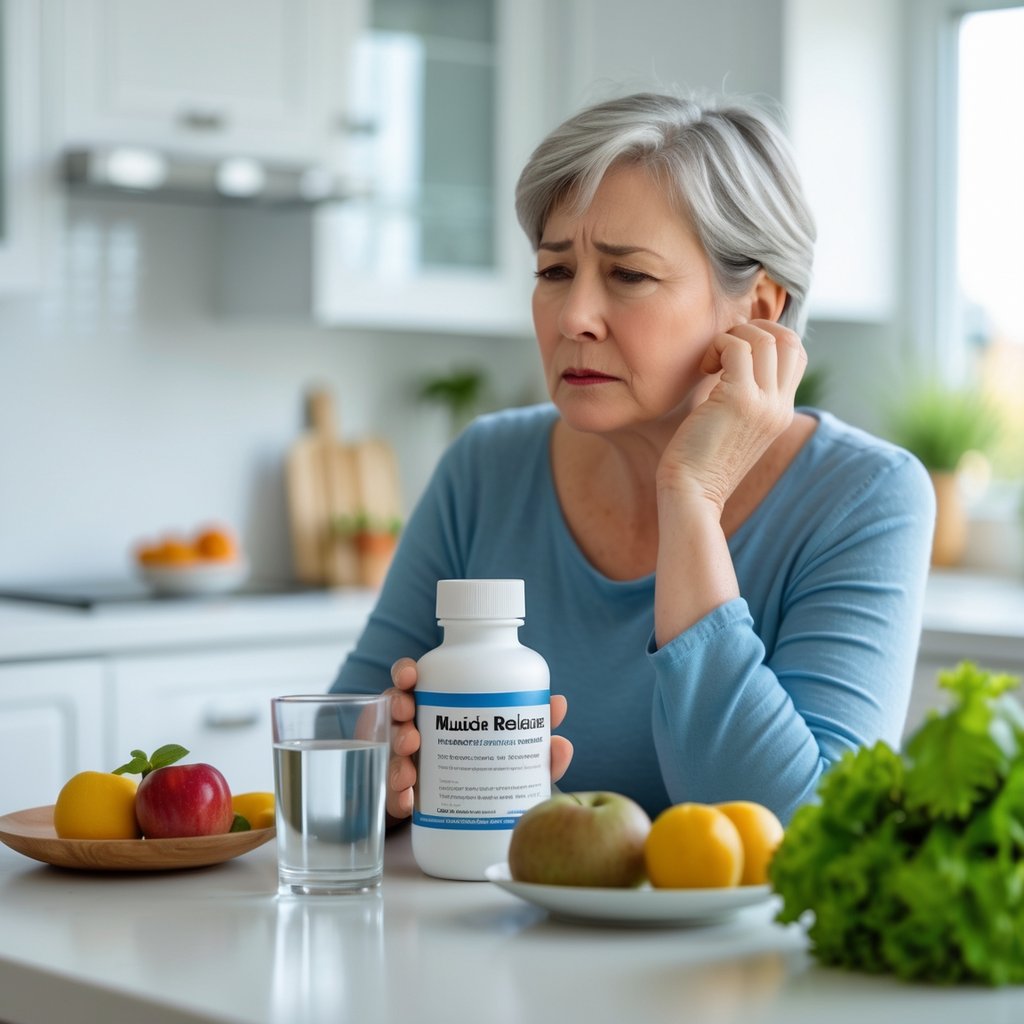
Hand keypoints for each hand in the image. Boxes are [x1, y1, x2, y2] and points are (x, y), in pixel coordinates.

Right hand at [386, 657, 573, 820]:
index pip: (413, 679)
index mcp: (437, 705)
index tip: (409, 677)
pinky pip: (392, 789)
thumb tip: (559, 704)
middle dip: (399, 712)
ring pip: (390, 746)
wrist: (469, 817)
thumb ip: (535, 734)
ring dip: (399, 755)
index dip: (405, 673)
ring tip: (410, 771)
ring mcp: (403, 758)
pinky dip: (399, 795)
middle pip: (396, 707)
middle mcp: (415, 725)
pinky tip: (409, 801)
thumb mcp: (514, 751)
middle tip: (413, 732)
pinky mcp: (398, 791)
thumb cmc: (492, 768)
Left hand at [656, 319, 806, 512]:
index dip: (769, 338)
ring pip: (765, 338)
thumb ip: (745, 399)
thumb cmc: (701, 460)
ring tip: (711, 360)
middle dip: (755, 328)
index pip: (797, 355)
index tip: (737, 349)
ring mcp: (763, 403)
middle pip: (789, 340)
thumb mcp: (735, 427)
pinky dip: (717, 345)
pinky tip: (703, 368)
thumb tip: (732, 364)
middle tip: (724, 347)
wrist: (692, 493)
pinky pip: (736, 347)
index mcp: (782, 412)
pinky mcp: (738, 399)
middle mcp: (780, 406)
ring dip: (733, 336)